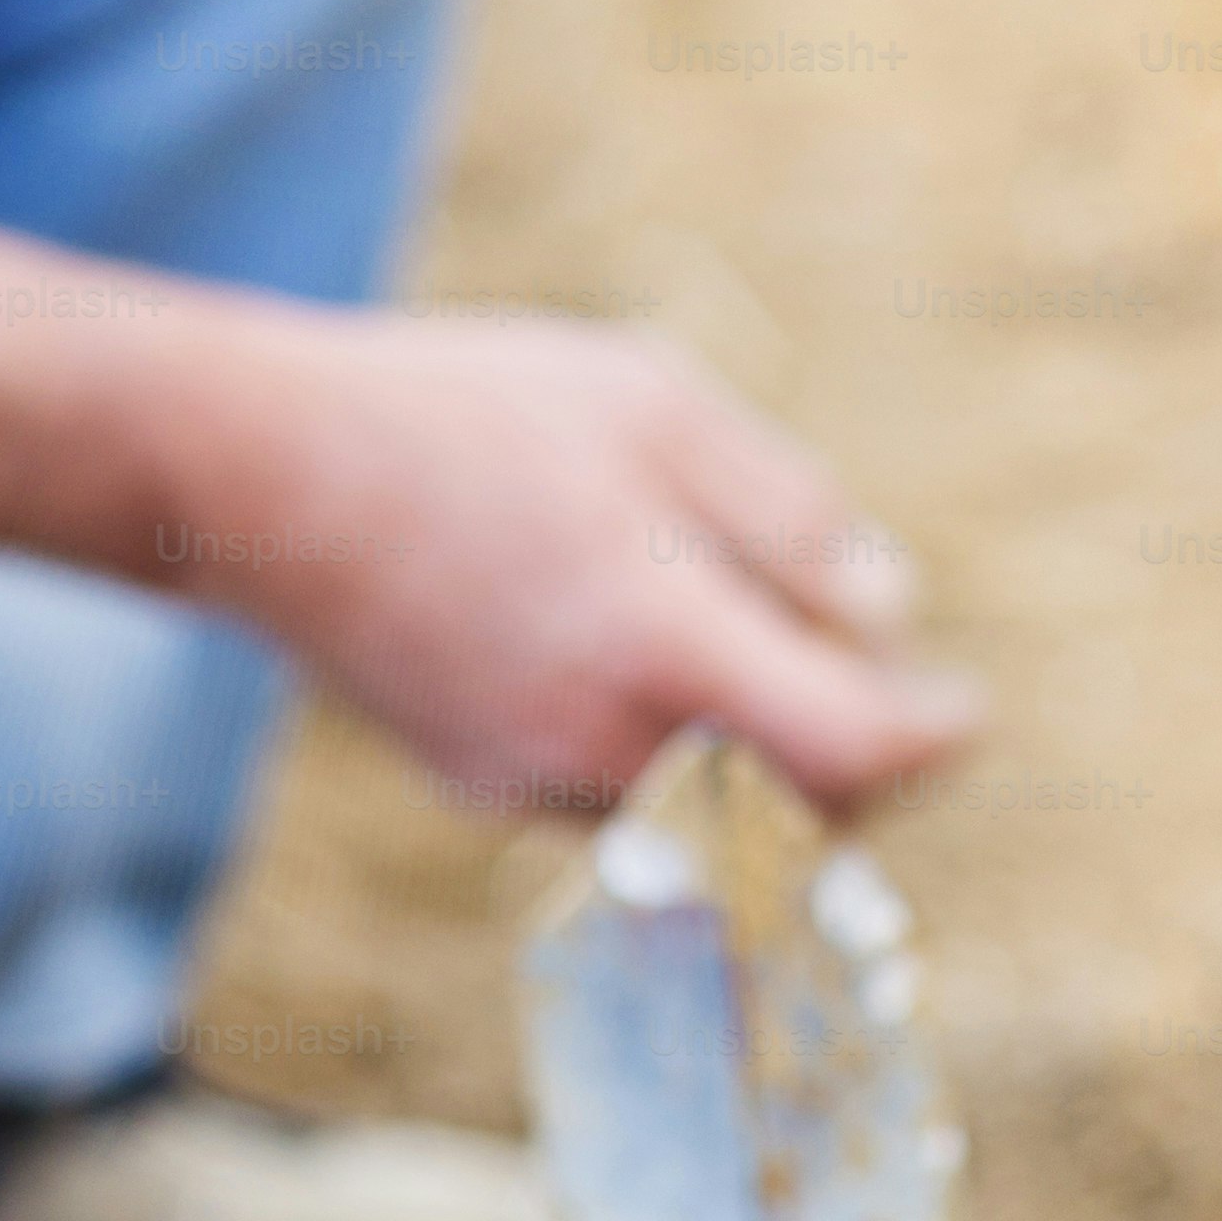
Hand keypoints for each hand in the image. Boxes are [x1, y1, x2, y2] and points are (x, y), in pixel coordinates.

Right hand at [166, 300, 982, 810]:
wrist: (256, 474)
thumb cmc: (468, 413)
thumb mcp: (659, 406)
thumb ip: (787, 514)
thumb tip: (885, 606)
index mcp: (659, 639)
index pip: (848, 753)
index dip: (928, 739)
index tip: (965, 708)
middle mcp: (597, 738)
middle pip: (787, 807)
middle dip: (861, 760)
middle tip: (892, 682)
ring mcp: (527, 776)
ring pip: (702, 814)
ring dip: (767, 761)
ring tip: (779, 650)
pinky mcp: (474, 781)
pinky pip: (621, 796)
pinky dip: (678, 754)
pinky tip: (663, 656)